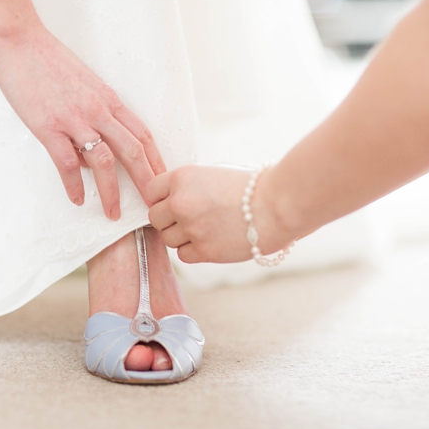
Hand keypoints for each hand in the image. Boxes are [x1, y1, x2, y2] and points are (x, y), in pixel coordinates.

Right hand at [0, 28, 165, 219]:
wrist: (19, 40)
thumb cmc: (48, 62)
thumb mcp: (83, 85)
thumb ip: (94, 116)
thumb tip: (94, 156)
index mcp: (108, 99)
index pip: (142, 134)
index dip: (156, 161)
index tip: (164, 182)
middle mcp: (97, 110)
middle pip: (133, 151)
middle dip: (147, 182)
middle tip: (154, 207)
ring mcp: (74, 119)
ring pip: (104, 162)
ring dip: (111, 192)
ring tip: (113, 214)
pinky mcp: (49, 127)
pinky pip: (68, 163)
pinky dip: (74, 185)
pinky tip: (78, 199)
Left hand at [147, 165, 266, 262]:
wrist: (277, 206)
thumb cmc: (252, 187)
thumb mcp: (215, 173)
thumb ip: (190, 184)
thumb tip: (172, 196)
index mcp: (182, 178)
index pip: (152, 190)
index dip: (162, 198)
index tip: (172, 202)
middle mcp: (181, 202)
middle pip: (155, 217)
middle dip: (169, 219)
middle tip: (188, 219)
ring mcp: (190, 228)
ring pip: (168, 239)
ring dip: (181, 237)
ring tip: (204, 229)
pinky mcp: (203, 250)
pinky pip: (183, 255)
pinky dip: (193, 251)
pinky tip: (210, 241)